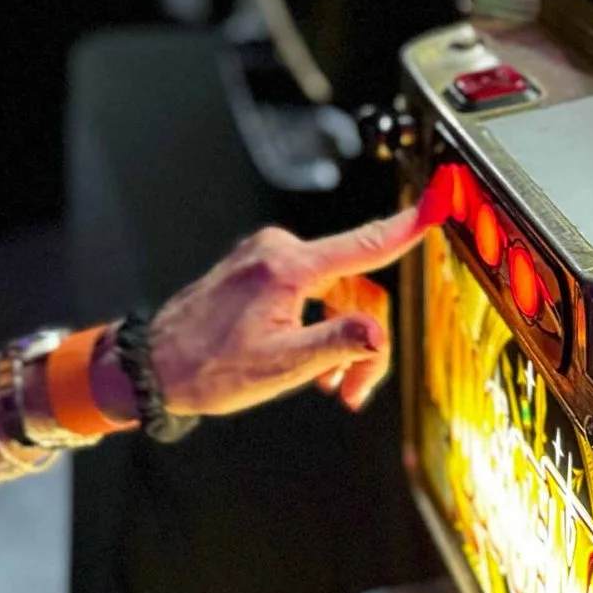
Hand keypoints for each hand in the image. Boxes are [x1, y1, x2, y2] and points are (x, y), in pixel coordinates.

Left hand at [148, 205, 431, 417]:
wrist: (157, 366)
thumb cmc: (208, 368)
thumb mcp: (281, 366)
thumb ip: (337, 345)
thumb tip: (378, 336)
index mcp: (287, 268)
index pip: (362, 244)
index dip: (405, 227)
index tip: (436, 203)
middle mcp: (278, 250)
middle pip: (355, 286)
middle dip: (363, 339)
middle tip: (353, 389)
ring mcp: (267, 256)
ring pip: (336, 293)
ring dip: (342, 338)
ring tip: (332, 384)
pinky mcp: (261, 268)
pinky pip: (312, 291)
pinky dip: (320, 325)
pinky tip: (314, 364)